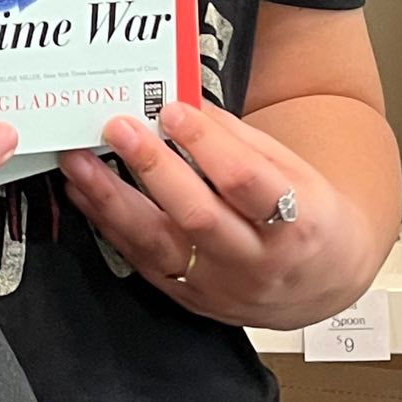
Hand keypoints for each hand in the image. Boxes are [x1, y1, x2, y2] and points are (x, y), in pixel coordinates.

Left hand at [58, 101, 376, 331]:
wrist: (322, 285)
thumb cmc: (308, 218)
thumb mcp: (292, 171)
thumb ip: (237, 140)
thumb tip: (185, 103)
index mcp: (297, 223)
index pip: (245, 182)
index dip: (207, 145)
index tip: (172, 110)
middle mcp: (256, 262)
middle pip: (197, 216)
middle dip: (152, 167)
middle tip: (117, 127)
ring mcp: (220, 287)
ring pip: (158, 245)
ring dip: (112, 199)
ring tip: (79, 162)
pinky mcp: (190, 299)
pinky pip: (142, 261)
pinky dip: (108, 224)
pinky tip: (85, 193)